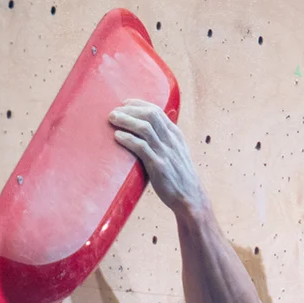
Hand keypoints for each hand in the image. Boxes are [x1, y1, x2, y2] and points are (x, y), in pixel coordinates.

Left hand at [109, 99, 204, 214]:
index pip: (157, 111)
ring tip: (112, 119)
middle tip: (114, 112)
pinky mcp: (159, 166)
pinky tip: (118, 137)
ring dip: (126, 121)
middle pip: (150, 115)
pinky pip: (141, 147)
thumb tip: (148, 133)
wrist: (190, 198)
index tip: (125, 104)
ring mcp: (166, 152)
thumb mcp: (176, 153)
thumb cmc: (179, 177)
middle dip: (130, 110)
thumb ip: (165, 141)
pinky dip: (128, 139)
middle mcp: (171, 140)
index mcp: (175, 135)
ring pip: (144, 128)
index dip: (139, 105)